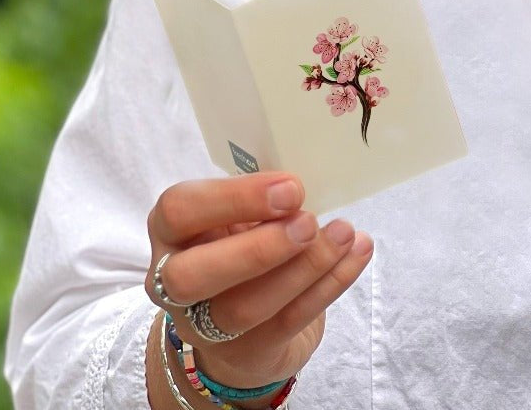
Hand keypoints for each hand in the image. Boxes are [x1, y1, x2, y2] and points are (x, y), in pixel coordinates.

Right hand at [144, 171, 372, 390]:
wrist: (243, 329)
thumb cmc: (241, 246)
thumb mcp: (239, 216)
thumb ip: (259, 198)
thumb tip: (305, 179)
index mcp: (172, 232)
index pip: (179, 210)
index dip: (232, 198)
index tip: (290, 188)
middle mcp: (174, 284)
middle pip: (191, 276)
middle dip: (256, 249)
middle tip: (309, 222)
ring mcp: (206, 326)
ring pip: (244, 307)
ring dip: (304, 267)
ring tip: (345, 234)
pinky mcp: (249, 351)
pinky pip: (289, 320)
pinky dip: (331, 284)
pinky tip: (357, 253)